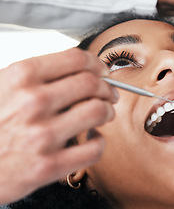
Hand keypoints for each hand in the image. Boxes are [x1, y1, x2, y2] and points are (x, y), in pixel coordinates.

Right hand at [0, 48, 117, 203]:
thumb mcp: (1, 87)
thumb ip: (35, 76)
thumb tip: (75, 70)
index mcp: (20, 77)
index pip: (76, 59)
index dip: (97, 63)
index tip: (102, 70)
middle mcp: (33, 102)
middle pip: (91, 83)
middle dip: (107, 87)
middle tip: (110, 93)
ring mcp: (42, 135)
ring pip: (98, 112)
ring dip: (108, 111)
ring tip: (106, 113)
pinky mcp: (48, 166)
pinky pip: (93, 149)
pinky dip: (100, 142)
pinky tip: (93, 138)